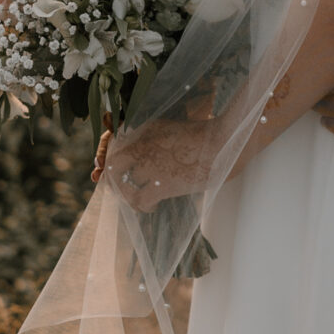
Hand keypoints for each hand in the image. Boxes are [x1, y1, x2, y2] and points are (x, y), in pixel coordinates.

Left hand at [105, 117, 220, 206]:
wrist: (222, 144)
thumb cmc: (203, 135)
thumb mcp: (170, 126)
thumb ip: (151, 133)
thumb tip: (135, 141)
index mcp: (145, 131)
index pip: (114, 147)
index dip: (111, 161)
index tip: (115, 170)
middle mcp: (142, 148)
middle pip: (113, 167)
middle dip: (113, 179)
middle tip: (119, 187)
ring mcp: (150, 167)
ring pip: (123, 186)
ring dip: (127, 195)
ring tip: (136, 200)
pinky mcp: (162, 185)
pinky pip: (141, 200)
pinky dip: (144, 206)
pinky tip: (151, 207)